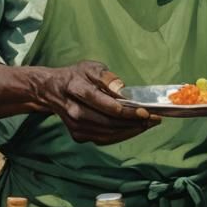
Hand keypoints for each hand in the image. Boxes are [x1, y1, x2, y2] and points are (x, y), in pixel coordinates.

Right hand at [42, 60, 160, 144]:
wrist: (52, 91)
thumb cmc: (76, 77)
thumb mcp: (91, 67)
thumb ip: (107, 77)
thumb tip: (122, 90)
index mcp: (77, 89)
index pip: (105, 104)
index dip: (127, 110)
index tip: (145, 111)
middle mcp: (74, 110)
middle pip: (108, 122)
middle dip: (134, 123)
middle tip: (154, 120)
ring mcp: (75, 126)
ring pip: (107, 134)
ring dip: (131, 131)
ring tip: (148, 124)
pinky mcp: (78, 135)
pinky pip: (103, 139)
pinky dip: (121, 135)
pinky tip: (134, 129)